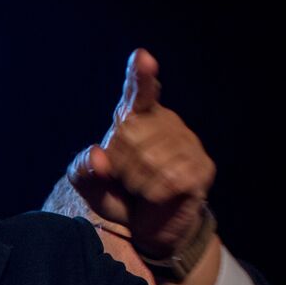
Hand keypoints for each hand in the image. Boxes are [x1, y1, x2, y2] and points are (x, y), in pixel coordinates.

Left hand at [67, 50, 213, 258]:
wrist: (150, 227)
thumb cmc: (120, 195)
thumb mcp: (91, 185)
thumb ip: (83, 170)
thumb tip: (96, 156)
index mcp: (136, 116)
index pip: (139, 92)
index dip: (140, 76)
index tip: (142, 57)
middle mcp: (165, 122)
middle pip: (129, 136)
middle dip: (119, 164)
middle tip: (126, 177)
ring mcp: (188, 143)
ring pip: (149, 161)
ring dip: (137, 182)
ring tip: (143, 187)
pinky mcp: (202, 168)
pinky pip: (169, 180)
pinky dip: (154, 194)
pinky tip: (158, 195)